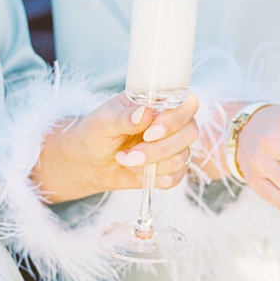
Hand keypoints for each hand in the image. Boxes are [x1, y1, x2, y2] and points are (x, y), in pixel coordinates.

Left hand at [31, 93, 199, 202]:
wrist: (90, 160)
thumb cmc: (97, 132)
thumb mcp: (103, 121)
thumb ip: (123, 117)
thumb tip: (144, 113)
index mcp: (161, 102)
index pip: (188, 104)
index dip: (174, 120)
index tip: (149, 133)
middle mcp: (174, 122)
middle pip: (190, 133)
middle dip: (159, 149)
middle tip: (131, 153)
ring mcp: (175, 146)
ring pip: (182, 157)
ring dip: (151, 164)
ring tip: (126, 159)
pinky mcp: (172, 168)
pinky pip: (176, 177)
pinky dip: (154, 178)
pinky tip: (136, 171)